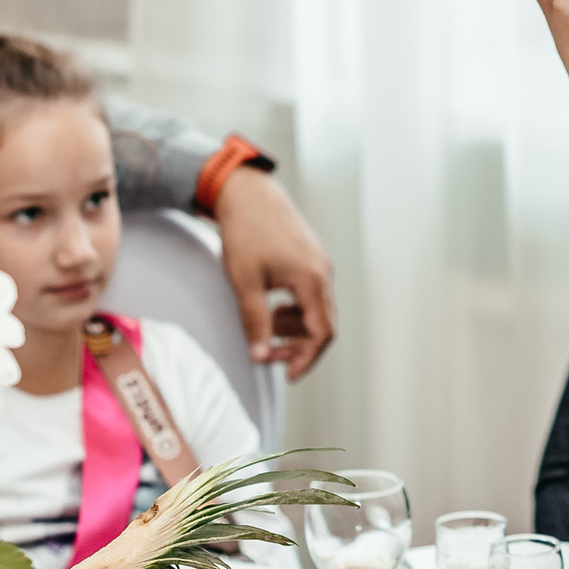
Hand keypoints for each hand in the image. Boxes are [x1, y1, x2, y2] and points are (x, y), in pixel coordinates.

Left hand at [212, 165, 334, 375]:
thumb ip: (255, 321)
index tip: (287, 375)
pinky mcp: (310, 259)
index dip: (306, 358)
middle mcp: (323, 272)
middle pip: (324, 324)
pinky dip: (293, 309)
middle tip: (268, 355)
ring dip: (293, 327)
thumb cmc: (245, 232)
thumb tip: (259, 355)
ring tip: (264, 325)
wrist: (246, 193)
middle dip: (298, 345)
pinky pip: (310, 294)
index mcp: (312, 279)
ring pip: (316, 310)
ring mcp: (319, 264)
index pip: (322, 332)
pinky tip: (270, 307)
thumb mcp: (245, 282)